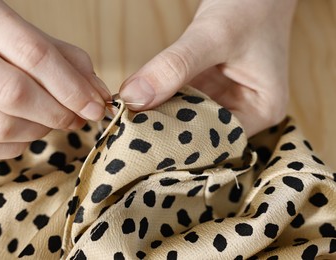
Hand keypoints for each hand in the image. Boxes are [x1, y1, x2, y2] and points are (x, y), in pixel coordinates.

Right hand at [0, 0, 109, 158]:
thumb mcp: (23, 32)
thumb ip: (63, 59)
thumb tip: (98, 95)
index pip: (32, 54)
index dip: (71, 87)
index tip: (96, 107)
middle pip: (13, 93)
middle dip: (57, 113)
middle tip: (77, 117)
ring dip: (38, 131)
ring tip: (51, 120)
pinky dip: (14, 146)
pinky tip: (26, 131)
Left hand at [120, 0, 296, 136]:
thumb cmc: (249, 6)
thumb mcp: (212, 36)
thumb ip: (174, 66)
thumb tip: (132, 97)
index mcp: (261, 109)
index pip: (217, 139)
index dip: (180, 140)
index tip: (144, 135)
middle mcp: (244, 111)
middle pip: (199, 132)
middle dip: (165, 129)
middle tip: (129, 128)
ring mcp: (224, 99)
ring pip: (186, 117)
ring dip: (159, 114)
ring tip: (129, 118)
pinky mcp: (207, 87)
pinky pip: (180, 99)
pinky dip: (161, 99)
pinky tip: (139, 99)